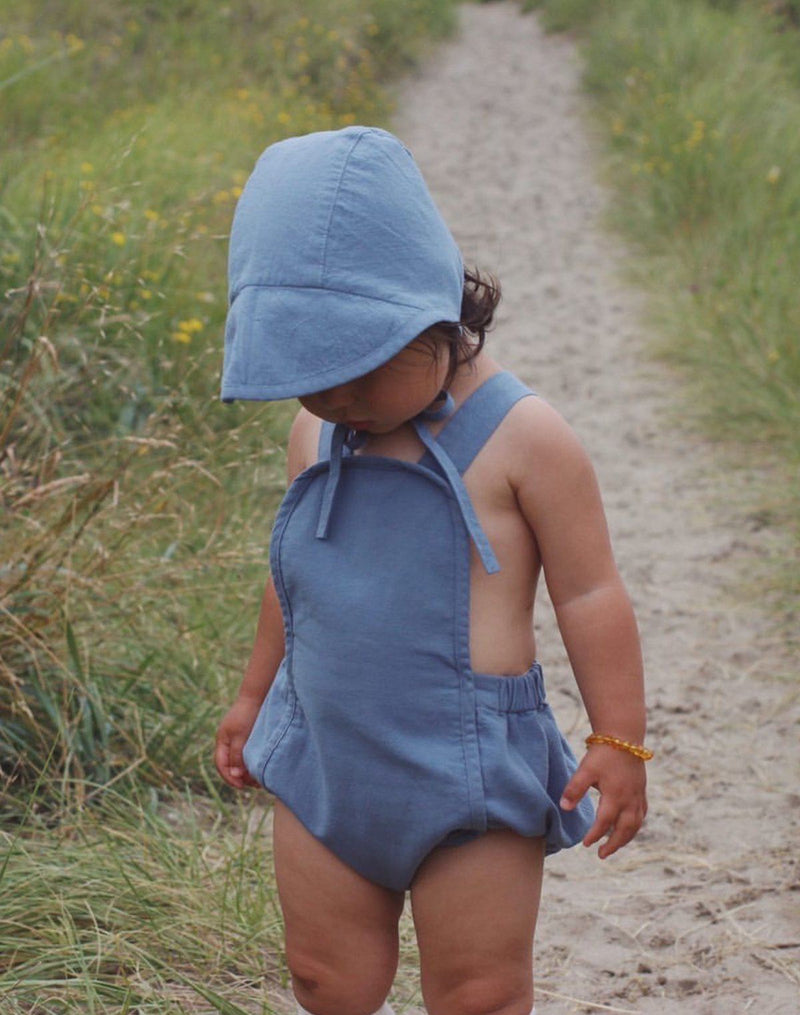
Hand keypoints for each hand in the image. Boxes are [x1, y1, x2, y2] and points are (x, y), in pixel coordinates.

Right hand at [215, 696, 262, 788]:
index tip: (241, 786)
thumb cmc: (247, 714)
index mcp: (222, 740)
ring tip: (259, 779)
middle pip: (229, 765)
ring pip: (238, 760)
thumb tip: (235, 775)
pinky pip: (246, 754)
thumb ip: (236, 755)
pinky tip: (261, 766)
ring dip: (247, 771)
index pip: (221, 765)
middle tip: (254, 785)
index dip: (229, 777)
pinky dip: (251, 762)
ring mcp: (236, 738)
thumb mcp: (241, 736)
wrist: (257, 695)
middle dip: (239, 777)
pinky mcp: (246, 736)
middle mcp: (227, 741)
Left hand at [559, 743, 647, 858]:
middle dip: (614, 844)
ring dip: (626, 838)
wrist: (624, 735)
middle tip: (602, 855)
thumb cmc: (603, 753)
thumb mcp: (585, 769)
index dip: (595, 835)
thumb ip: (575, 789)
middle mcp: (630, 799)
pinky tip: (629, 827)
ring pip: (636, 824)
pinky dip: (636, 825)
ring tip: (614, 846)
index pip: (605, 822)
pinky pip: (642, 814)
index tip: (586, 844)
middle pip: (625, 829)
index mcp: (616, 796)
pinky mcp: (641, 790)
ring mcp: (638, 795)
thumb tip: (564, 808)